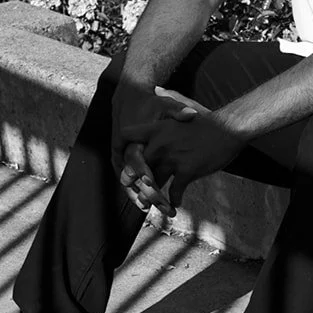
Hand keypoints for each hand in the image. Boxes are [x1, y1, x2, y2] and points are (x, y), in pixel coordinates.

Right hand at [111, 78, 172, 212]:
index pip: (136, 159)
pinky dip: (142, 194)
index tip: (153, 183)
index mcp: (132, 138)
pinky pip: (133, 183)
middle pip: (134, 177)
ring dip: (144, 198)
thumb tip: (191, 114)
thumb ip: (177, 111)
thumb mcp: (163, 104)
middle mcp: (123, 150)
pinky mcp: (124, 164)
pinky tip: (155, 207)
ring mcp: (122, 159)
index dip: (144, 172)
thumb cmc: (150, 104)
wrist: (129, 100)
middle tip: (161, 206)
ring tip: (162, 212)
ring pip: (131, 184)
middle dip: (147, 192)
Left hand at [122, 92, 242, 213]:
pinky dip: (174, 200)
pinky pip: (174, 191)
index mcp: (156, 128)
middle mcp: (160, 143)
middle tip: (137, 193)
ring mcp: (173, 158)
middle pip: (137, 166)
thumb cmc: (207, 121)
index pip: (127, 134)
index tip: (125, 157)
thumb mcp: (182, 109)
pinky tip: (176, 204)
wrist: (230, 128)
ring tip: (157, 204)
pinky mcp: (187, 170)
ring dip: (154, 197)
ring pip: (154, 183)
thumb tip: (158, 89)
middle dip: (136, 181)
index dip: (121, 147)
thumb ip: (167, 103)